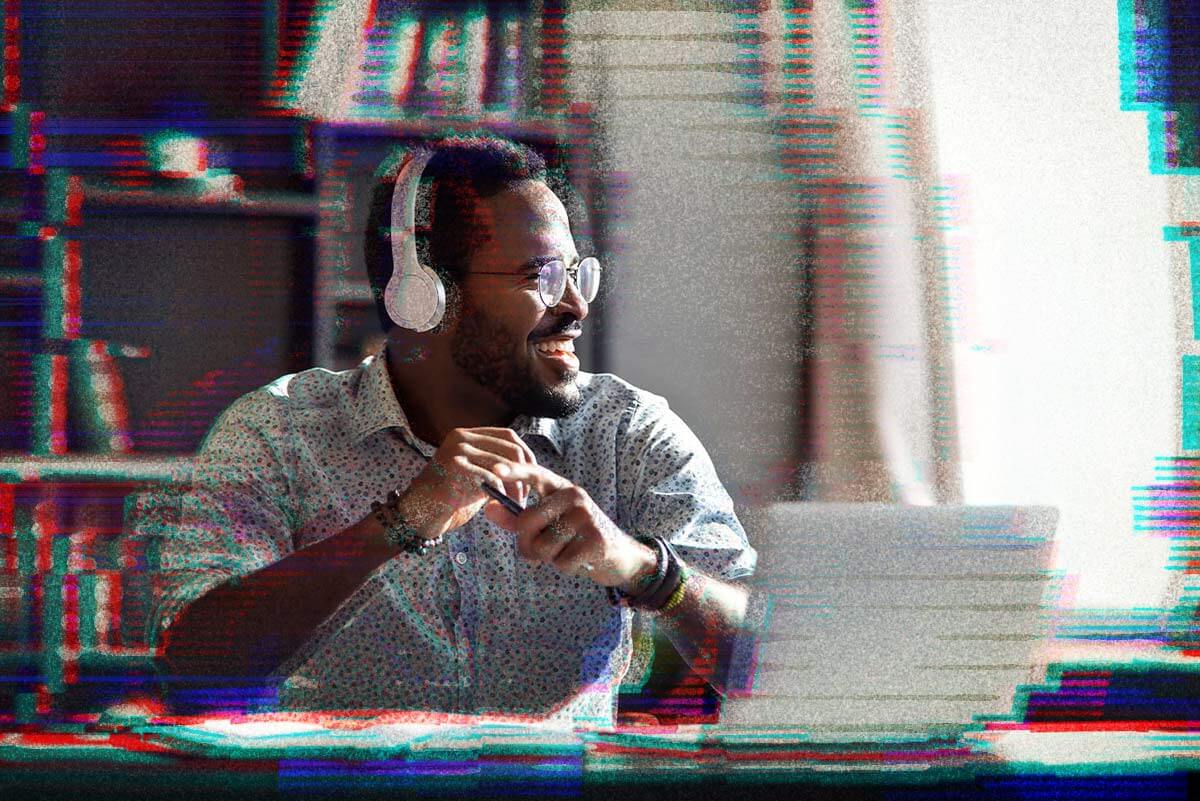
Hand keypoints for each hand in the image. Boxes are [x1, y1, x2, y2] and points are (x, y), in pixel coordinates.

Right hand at [403, 427, 536, 537]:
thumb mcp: (475, 476)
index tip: (533, 476)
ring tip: (514, 503)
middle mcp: (462, 436)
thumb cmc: (447, 499)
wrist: (416, 515)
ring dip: (515, 487)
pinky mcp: (454, 466)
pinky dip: (501, 493)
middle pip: (510, 448)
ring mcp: (457, 450)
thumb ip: (494, 466)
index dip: (526, 455)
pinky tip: (499, 504)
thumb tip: (526, 467)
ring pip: (503, 464)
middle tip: (524, 496)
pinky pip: (490, 477)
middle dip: (524, 473)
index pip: (508, 435)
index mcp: (467, 435)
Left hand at [482, 462, 656, 590]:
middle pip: (527, 522)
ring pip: (542, 547)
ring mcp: (587, 516)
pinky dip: (566, 567)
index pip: (536, 474)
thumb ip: (518, 518)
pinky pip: (561, 562)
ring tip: (567, 551)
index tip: (495, 469)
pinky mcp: (597, 540)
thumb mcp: (549, 525)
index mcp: (561, 488)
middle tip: (539, 552)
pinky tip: (581, 559)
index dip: (515, 471)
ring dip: (549, 558)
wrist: (620, 556)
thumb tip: (488, 508)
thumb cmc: (577, 538)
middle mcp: (575, 496)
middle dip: (526, 544)